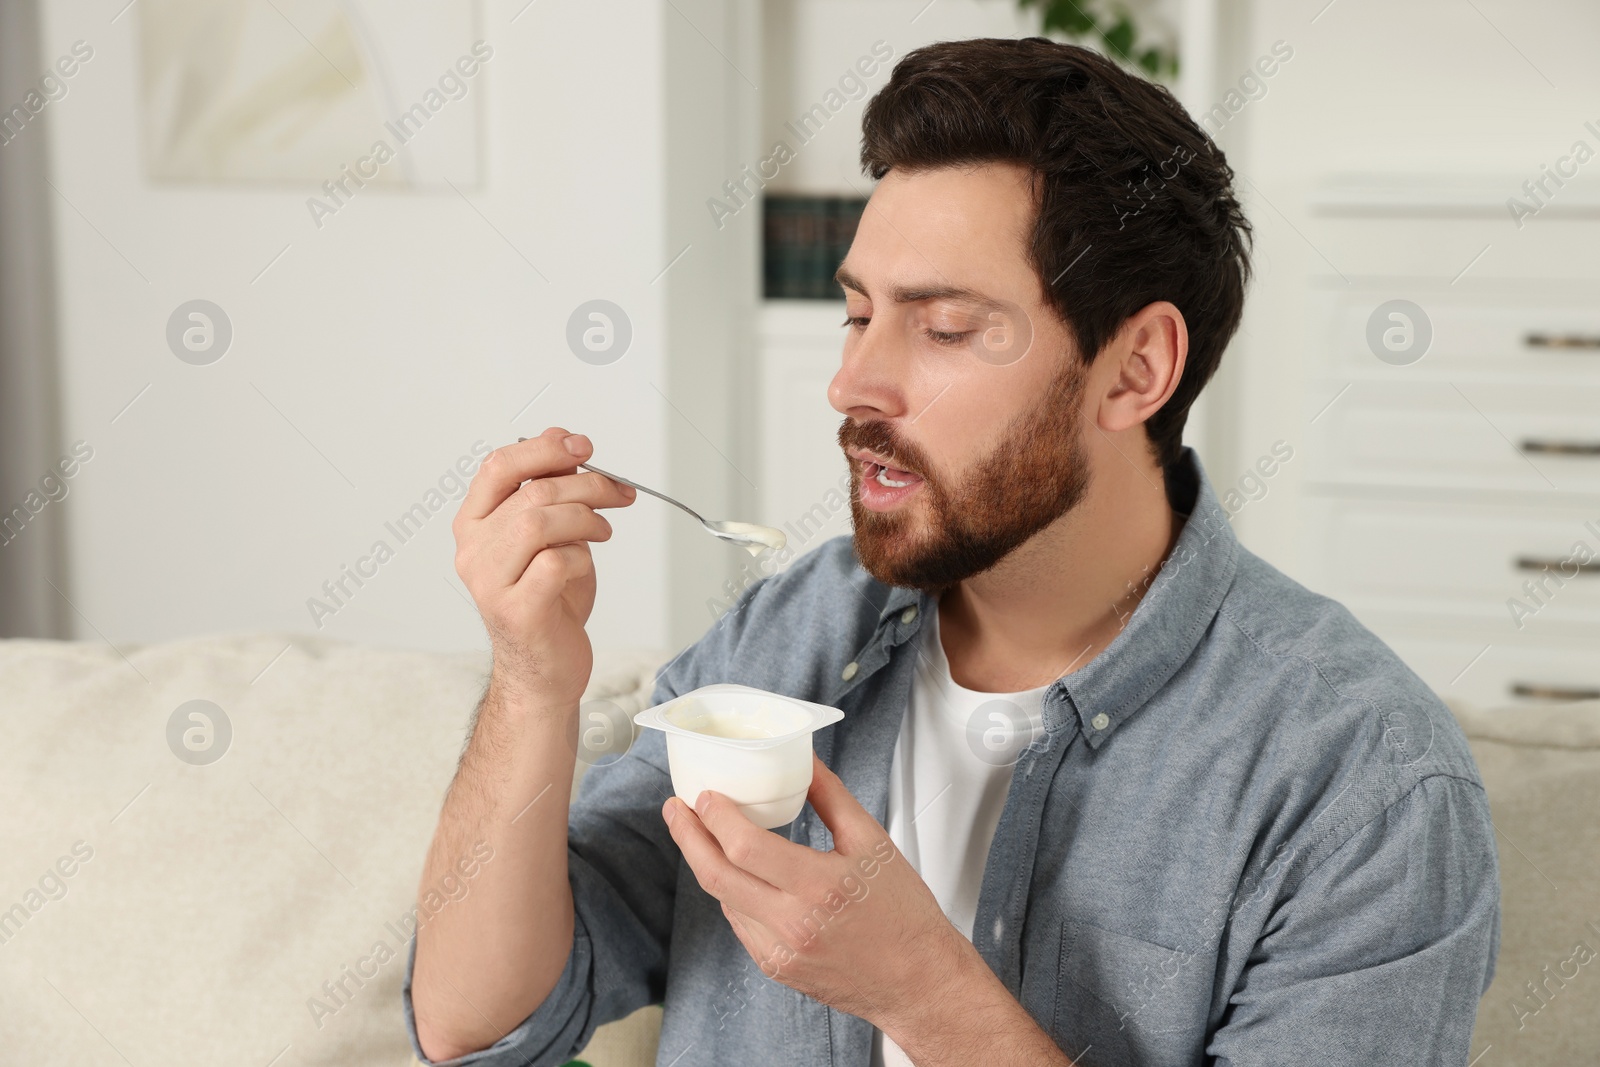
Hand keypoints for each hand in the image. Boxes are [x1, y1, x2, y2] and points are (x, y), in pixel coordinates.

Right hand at [453, 427, 635, 706]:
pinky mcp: (517, 610)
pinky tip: (585, 565)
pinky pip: (554, 562)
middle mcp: (473, 551)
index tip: (582, 446)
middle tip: (618, 492)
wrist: (545, 666)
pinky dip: (581, 556)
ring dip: (585, 518)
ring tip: (603, 530)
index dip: (543, 448)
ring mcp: (490, 582)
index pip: (498, 467)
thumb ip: (551, 492)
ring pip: (538, 522)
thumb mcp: (551, 536)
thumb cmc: (549, 599)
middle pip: (531, 492)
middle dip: (586, 484)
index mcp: (474, 524)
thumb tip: (568, 444)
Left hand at [662, 752, 979, 1032]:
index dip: (715, 816)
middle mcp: (793, 924)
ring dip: (706, 862)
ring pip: (723, 899)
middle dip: (687, 836)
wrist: (918, 981)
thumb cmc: (904, 914)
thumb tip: (804, 760)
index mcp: (820, 887)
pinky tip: (733, 873)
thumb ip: (832, 797)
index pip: (745, 848)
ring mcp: (780, 952)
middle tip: (675, 808)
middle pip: (716, 875)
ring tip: (699, 832)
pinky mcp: (775, 968)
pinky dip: (730, 893)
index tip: (705, 793)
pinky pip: (739, 923)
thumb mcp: (874, 843)